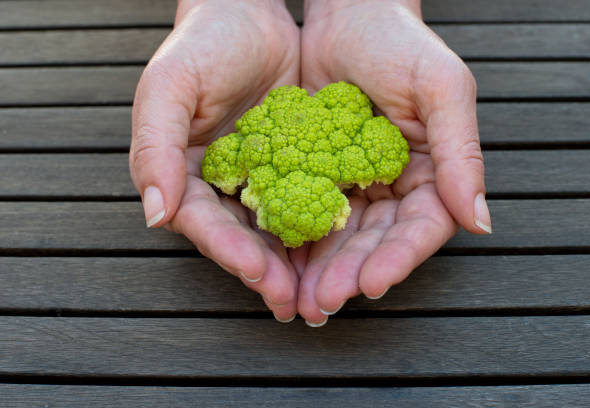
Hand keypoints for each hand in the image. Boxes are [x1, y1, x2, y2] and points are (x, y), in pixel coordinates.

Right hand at [129, 0, 299, 320]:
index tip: (258, 273)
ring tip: (319, 293)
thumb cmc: (200, 46)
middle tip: (295, 303)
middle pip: (243, 238)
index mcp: (185, 176)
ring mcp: (261, 178)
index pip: (205, 224)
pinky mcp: (296, 165)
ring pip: (278, 229)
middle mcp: (223, 185)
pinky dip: (322, 226)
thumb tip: (155, 214)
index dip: (229, 251)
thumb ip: (155, 147)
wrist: (247, 13)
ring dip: (297, 264)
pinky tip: (339, 248)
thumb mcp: (168, 88)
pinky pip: (309, 200)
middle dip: (267, 272)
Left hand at [294, 0, 491, 324]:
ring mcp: (354, 183)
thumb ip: (461, 153)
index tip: (373, 282)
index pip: (421, 228)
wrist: (347, 14)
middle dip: (351, 273)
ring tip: (300, 297)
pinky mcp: (318, 175)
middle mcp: (393, 186)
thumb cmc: (400, 43)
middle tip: (324, 301)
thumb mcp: (441, 89)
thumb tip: (480, 220)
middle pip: (376, 242)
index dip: (399, 258)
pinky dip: (296, 239)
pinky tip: (281, 262)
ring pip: (340, 237)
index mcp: (431, 173)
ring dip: (321, 268)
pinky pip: (307, 213)